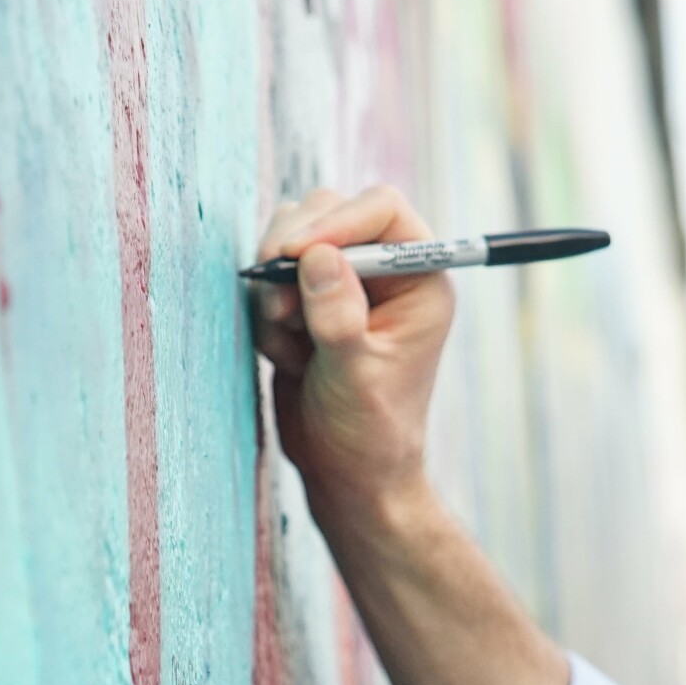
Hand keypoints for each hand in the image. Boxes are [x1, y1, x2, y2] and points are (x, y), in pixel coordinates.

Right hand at [250, 185, 456, 522]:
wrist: (346, 474)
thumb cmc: (369, 432)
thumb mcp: (356, 376)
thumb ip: (339, 316)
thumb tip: (318, 256)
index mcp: (420, 278)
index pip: (382, 210)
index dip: (337, 220)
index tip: (294, 253)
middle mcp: (384, 271)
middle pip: (329, 210)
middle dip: (293, 254)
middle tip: (280, 308)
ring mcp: (344, 282)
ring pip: (291, 239)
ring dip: (275, 288)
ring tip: (289, 343)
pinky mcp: (307, 301)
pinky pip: (270, 277)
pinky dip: (265, 311)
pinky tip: (285, 356)